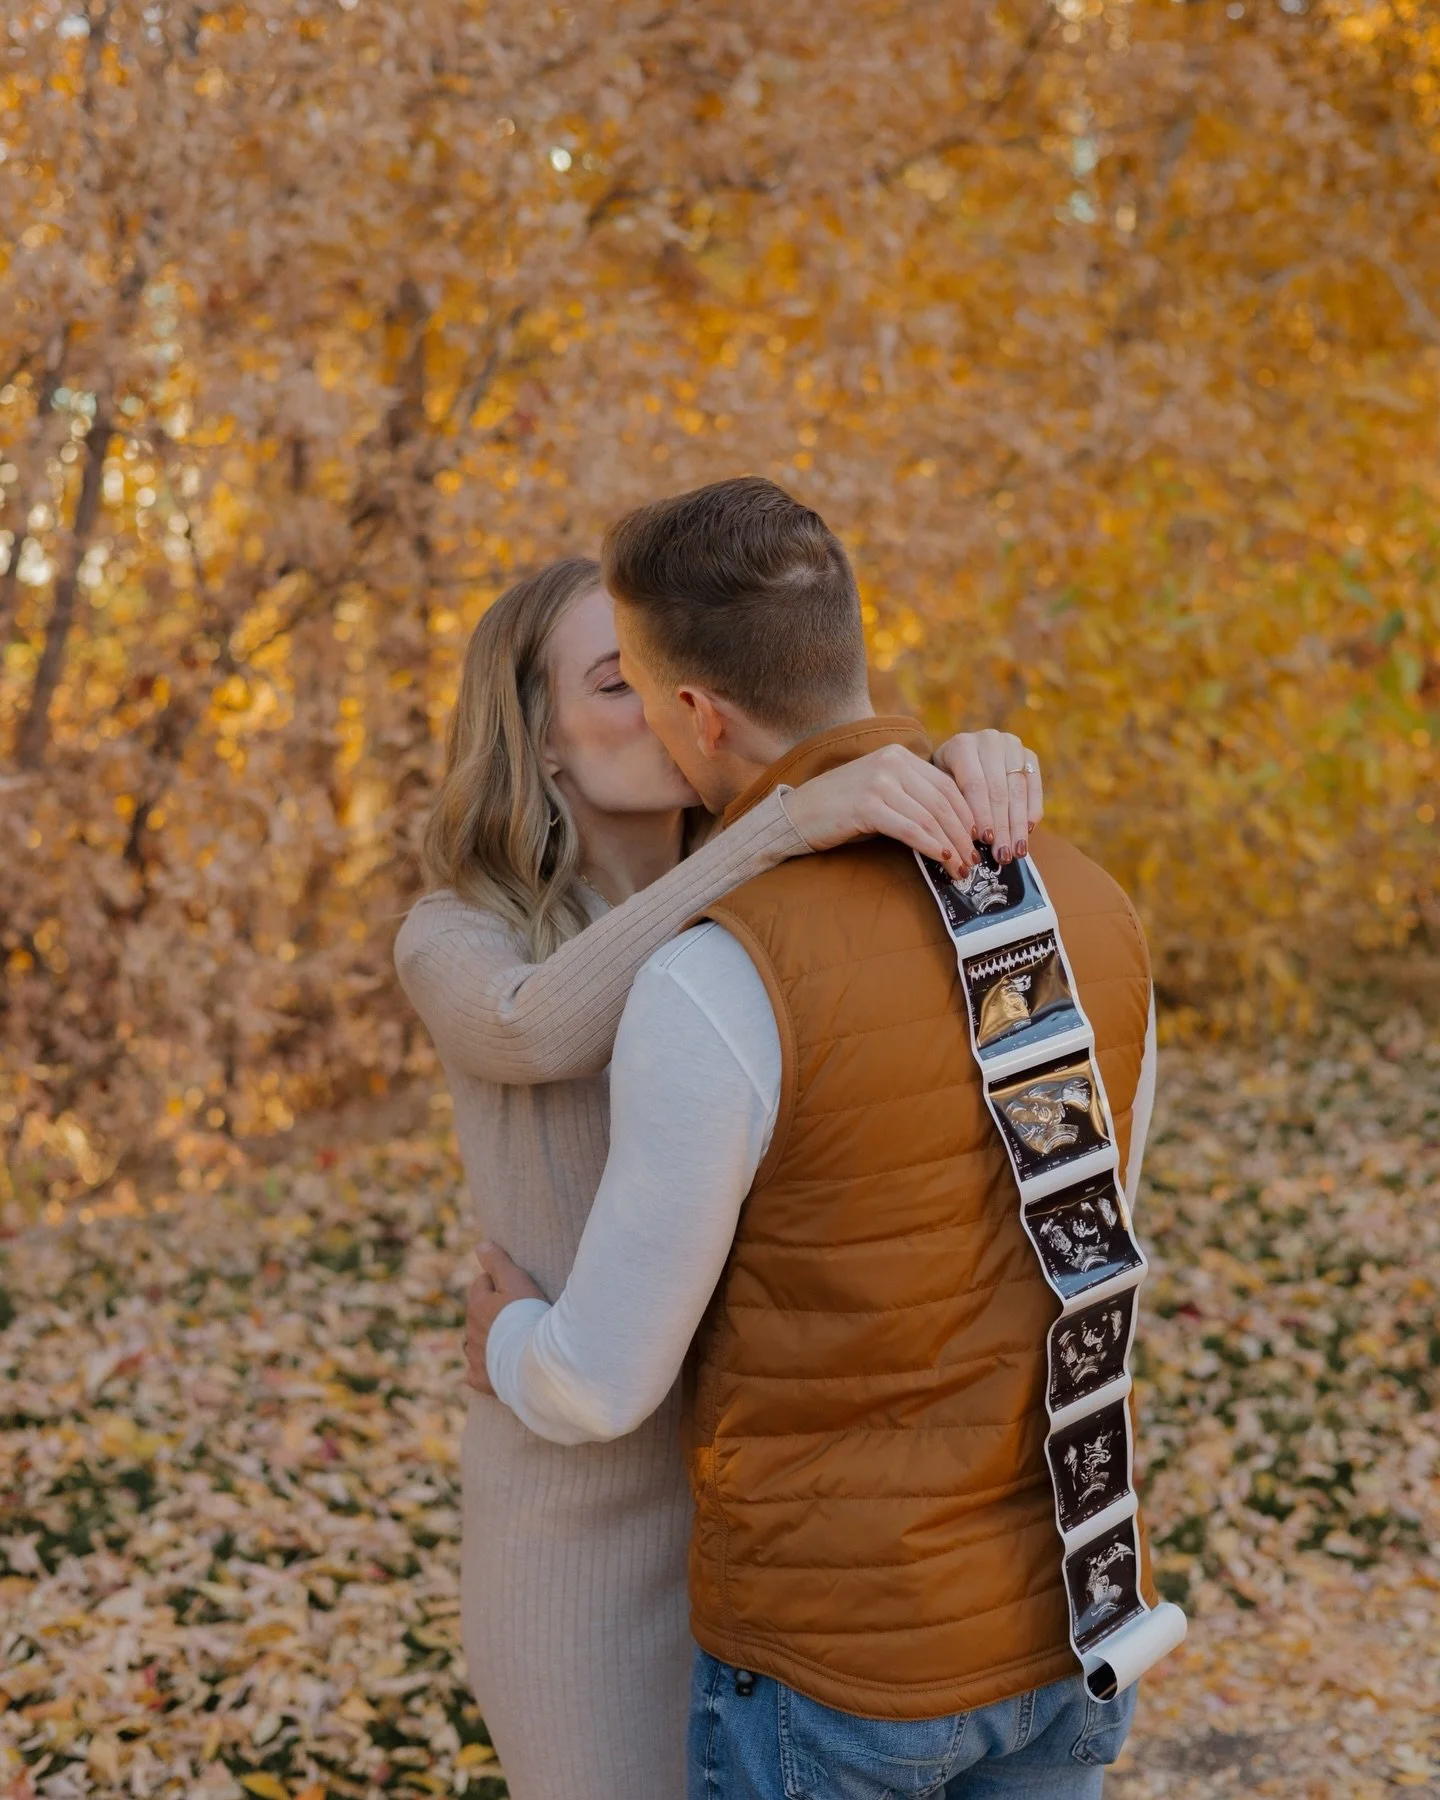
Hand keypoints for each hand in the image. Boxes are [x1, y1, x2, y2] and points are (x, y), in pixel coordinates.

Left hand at [463, 1243, 546, 1395]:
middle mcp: (470, 1331)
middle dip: (492, 1311)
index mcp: (477, 1305)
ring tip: (512, 1339)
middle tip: (519, 1313)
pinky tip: (498, 1367)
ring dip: (489, 1338)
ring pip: (477, 1342)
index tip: (517, 1287)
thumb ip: (497, 1262)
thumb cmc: (527, 1317)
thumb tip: (481, 1246)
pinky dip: (484, 1368)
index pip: (482, 1284)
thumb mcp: (515, 1281)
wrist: (533, 1362)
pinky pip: (476, 1372)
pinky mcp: (482, 1380)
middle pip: (478, 1313)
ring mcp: (475, 1357)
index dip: (499, 1282)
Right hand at [783, 744, 979, 874]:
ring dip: (951, 846)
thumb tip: (954, 828)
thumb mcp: (882, 792)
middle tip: (974, 861)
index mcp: (899, 756)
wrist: (797, 813)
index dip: (968, 815)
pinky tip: (941, 859)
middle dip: (963, 835)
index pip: (947, 786)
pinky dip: (930, 846)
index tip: (977, 841)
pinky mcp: (867, 805)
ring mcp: (879, 782)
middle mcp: (891, 762)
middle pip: (943, 802)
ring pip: (930, 817)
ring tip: (961, 868)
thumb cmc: (841, 809)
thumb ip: (913, 798)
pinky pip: (910, 829)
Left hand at [932, 730, 1042, 862]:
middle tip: (1003, 854)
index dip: (982, 814)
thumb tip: (970, 842)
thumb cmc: (946, 780)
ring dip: (1019, 823)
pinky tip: (1029, 830)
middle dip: (1002, 826)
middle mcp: (988, 740)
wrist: (962, 756)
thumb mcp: (941, 788)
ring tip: (1017, 850)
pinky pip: (1034, 785)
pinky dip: (1032, 809)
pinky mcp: (1028, 754)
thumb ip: (954, 806)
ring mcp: (1011, 745)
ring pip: (1018, 789)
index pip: (975, 784)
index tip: (985, 840)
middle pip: (998, 789)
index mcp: (962, 746)